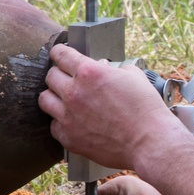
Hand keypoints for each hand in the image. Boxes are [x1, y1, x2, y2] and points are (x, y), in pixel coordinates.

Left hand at [39, 44, 179, 170]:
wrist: (148, 142)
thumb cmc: (145, 110)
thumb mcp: (133, 76)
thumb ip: (113, 68)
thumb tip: (105, 68)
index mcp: (89, 72)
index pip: (61, 54)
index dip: (59, 52)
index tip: (59, 54)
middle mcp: (74, 92)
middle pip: (50, 76)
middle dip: (59, 74)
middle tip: (66, 78)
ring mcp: (69, 116)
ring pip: (44, 100)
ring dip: (53, 97)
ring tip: (64, 99)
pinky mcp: (69, 138)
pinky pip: (54, 126)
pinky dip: (60, 122)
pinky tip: (71, 121)